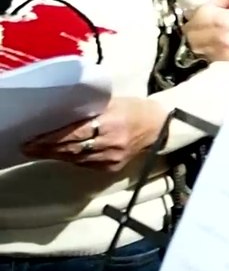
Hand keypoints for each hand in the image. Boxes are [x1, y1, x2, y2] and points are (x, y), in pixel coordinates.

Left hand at [23, 97, 167, 171]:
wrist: (159, 127)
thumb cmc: (134, 109)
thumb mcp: (112, 103)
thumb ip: (89, 110)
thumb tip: (61, 116)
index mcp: (112, 122)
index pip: (75, 132)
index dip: (52, 137)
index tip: (33, 138)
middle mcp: (111, 142)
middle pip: (72, 148)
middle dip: (47, 148)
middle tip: (28, 147)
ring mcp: (111, 157)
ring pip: (76, 158)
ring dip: (55, 155)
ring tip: (37, 152)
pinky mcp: (112, 167)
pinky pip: (85, 164)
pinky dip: (71, 159)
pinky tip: (60, 155)